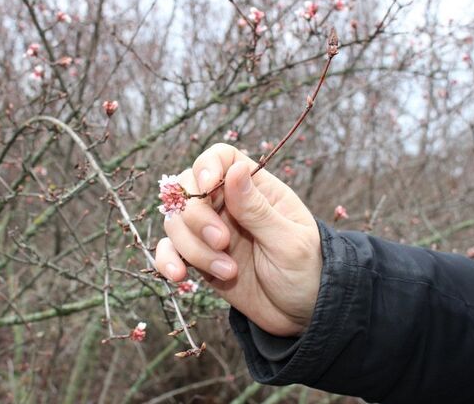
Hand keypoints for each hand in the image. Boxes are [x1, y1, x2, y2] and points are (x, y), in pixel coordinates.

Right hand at [154, 144, 321, 336]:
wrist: (300, 314)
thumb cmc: (305, 272)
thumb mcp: (288, 241)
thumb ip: (257, 209)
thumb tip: (235, 168)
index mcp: (257, 190)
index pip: (221, 158)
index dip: (206, 165)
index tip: (206, 187)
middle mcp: (229, 205)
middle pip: (189, 188)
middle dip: (197, 217)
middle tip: (223, 242)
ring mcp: (211, 232)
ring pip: (176, 221)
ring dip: (193, 247)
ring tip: (227, 271)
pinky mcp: (200, 258)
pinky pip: (170, 250)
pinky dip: (167, 259)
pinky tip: (179, 276)